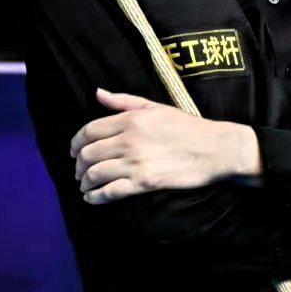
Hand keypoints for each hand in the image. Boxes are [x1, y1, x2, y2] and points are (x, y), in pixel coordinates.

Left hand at [70, 88, 259, 203]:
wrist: (216, 149)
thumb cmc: (188, 127)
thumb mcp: (156, 107)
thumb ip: (124, 101)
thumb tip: (98, 93)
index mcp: (131, 119)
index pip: (89, 131)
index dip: (75, 143)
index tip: (73, 151)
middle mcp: (129, 140)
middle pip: (88, 154)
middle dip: (78, 165)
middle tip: (79, 171)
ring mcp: (136, 162)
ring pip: (95, 174)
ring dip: (85, 182)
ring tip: (85, 186)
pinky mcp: (145, 182)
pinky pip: (111, 191)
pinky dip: (96, 197)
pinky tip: (92, 198)